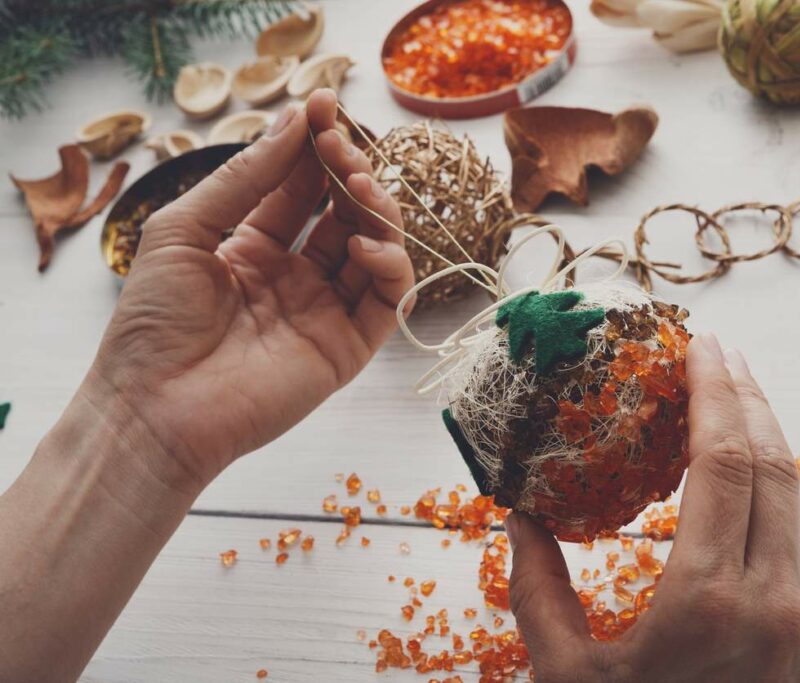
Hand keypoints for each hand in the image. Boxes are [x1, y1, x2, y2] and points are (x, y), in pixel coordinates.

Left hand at [85, 88, 413, 489]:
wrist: (154, 408)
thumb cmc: (153, 323)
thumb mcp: (184, 229)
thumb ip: (243, 179)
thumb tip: (292, 124)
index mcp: (253, 249)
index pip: (299, 188)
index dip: (313, 148)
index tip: (322, 106)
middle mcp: (296, 276)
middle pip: (343, 212)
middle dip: (348, 171)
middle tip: (340, 144)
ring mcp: (325, 310)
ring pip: (375, 248)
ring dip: (377, 210)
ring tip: (359, 185)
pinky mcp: (347, 347)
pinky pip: (387, 299)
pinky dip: (389, 265)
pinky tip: (364, 245)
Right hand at [506, 334, 799, 681]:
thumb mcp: (564, 677)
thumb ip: (536, 589)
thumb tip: (517, 513)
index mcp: (710, 606)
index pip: (725, 463)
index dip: (714, 393)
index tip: (699, 344)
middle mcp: (776, 608)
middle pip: (773, 467)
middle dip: (746, 396)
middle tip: (714, 350)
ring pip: (794, 503)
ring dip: (762, 440)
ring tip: (727, 397)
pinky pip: (794, 544)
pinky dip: (769, 492)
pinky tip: (737, 476)